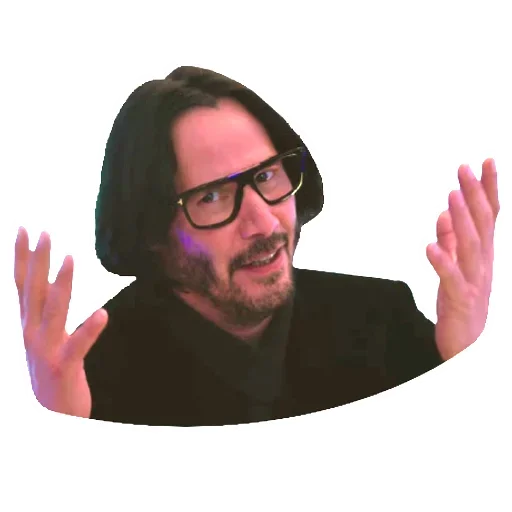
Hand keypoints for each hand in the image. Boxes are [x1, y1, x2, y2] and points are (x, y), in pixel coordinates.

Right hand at [15, 228, 108, 417]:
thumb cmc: (50, 374)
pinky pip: (78, 345)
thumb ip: (48, 315)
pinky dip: (89, 329)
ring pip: (53, 310)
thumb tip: (53, 287)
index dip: (19, 257)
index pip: (21, 284)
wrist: (48, 417)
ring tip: (72, 257)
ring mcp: (45, 350)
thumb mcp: (44, 340)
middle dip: (37, 259)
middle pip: (33, 290)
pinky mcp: (63, 367)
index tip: (22, 229)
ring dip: (62, 282)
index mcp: (27, 325)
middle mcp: (31, 334)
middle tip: (44, 231)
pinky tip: (102, 313)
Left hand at [426, 158, 499, 360]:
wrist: (468, 346)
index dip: (488, 189)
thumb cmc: (461, 304)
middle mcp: (483, 264)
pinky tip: (430, 246)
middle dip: (475, 195)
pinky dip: (442, 261)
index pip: (489, 216)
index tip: (484, 162)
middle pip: (482, 224)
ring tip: (451, 196)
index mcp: (482, 254)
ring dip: (461, 219)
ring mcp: (473, 281)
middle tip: (464, 168)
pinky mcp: (459, 300)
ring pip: (470, 246)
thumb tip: (444, 213)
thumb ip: (450, 241)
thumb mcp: (455, 266)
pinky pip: (451, 278)